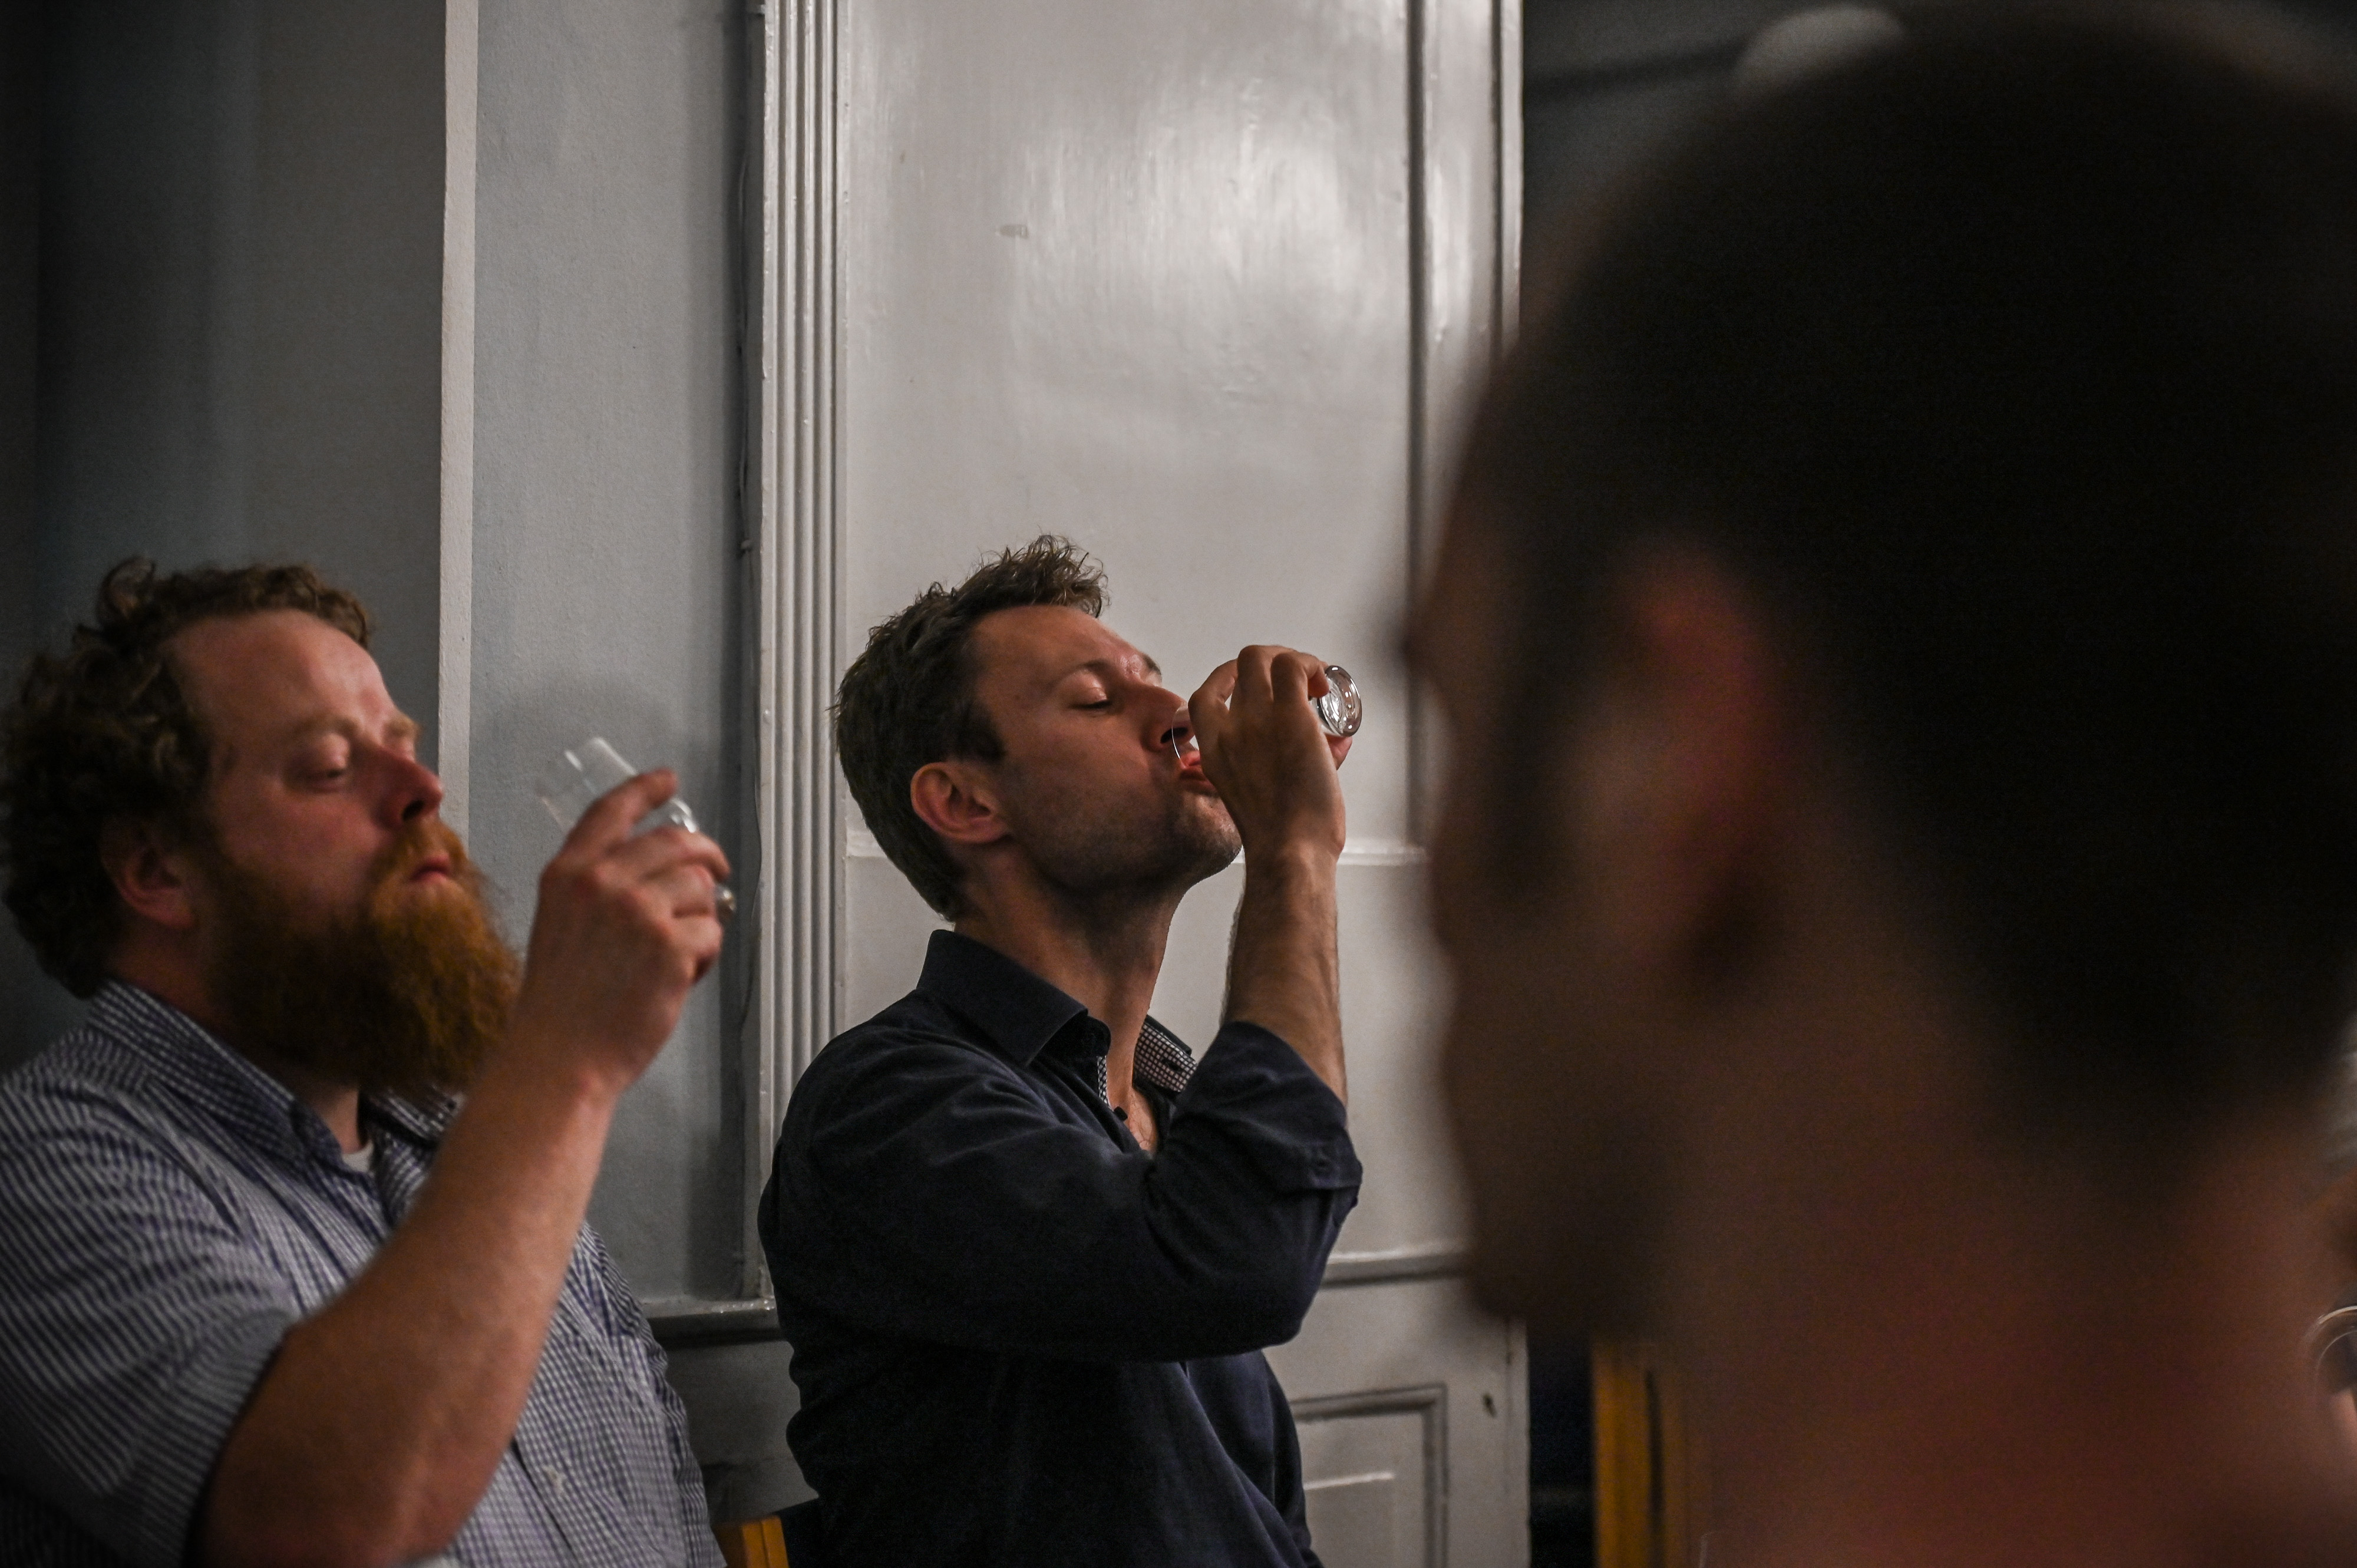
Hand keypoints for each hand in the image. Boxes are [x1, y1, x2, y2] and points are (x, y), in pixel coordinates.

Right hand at [509, 769, 730, 1096]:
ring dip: (703, 916)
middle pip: (676, 841)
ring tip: (681, 952)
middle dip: (707, 855)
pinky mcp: (671, 945)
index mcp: (567, 875)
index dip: (644, 789)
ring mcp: (638, 911)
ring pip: (702, 887)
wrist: (559, 1058)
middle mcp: (601, 882)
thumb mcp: (561, 926)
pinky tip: (682, 977)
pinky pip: (713, 932)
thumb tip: (664, 873)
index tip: (667, 779)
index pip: (611, 811)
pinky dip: (706, 955)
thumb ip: (600, 891)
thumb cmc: (561, 1005)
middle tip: (719, 872)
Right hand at [1189, 647, 1347, 860]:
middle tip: (1298, 679)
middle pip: (1241, 666)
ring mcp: (1257, 719)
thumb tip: (1333, 743)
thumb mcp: (1258, 797)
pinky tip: (1325, 682)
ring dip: (1293, 658)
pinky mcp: (1291, 716)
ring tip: (1315, 679)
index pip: (1202, 697)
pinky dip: (1311, 665)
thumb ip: (1285, 765)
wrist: (1290, 849)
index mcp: (1214, 751)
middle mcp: (1229, 728)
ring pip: (1263, 657)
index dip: (1227, 680)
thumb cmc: (1282, 836)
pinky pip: (1294, 667)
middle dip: (1271, 661)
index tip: (1252, 681)